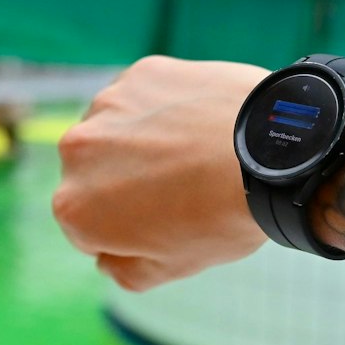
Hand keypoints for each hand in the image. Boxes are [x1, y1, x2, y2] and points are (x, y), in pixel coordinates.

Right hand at [53, 56, 269, 291]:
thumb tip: (108, 258)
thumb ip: (124, 270)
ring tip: (195, 155)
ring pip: (116, 132)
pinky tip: (201, 124)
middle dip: (125, 183)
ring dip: (141, 143)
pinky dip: (165, 110)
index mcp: (73, 207)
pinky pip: (144, 98)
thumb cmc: (221, 217)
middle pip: (94, 174)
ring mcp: (106, 105)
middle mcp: (76, 151)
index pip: (85, 229)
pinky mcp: (140, 73)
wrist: (272, 154)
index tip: (163, 226)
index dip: (126, 232)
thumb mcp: (171, 267)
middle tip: (181, 191)